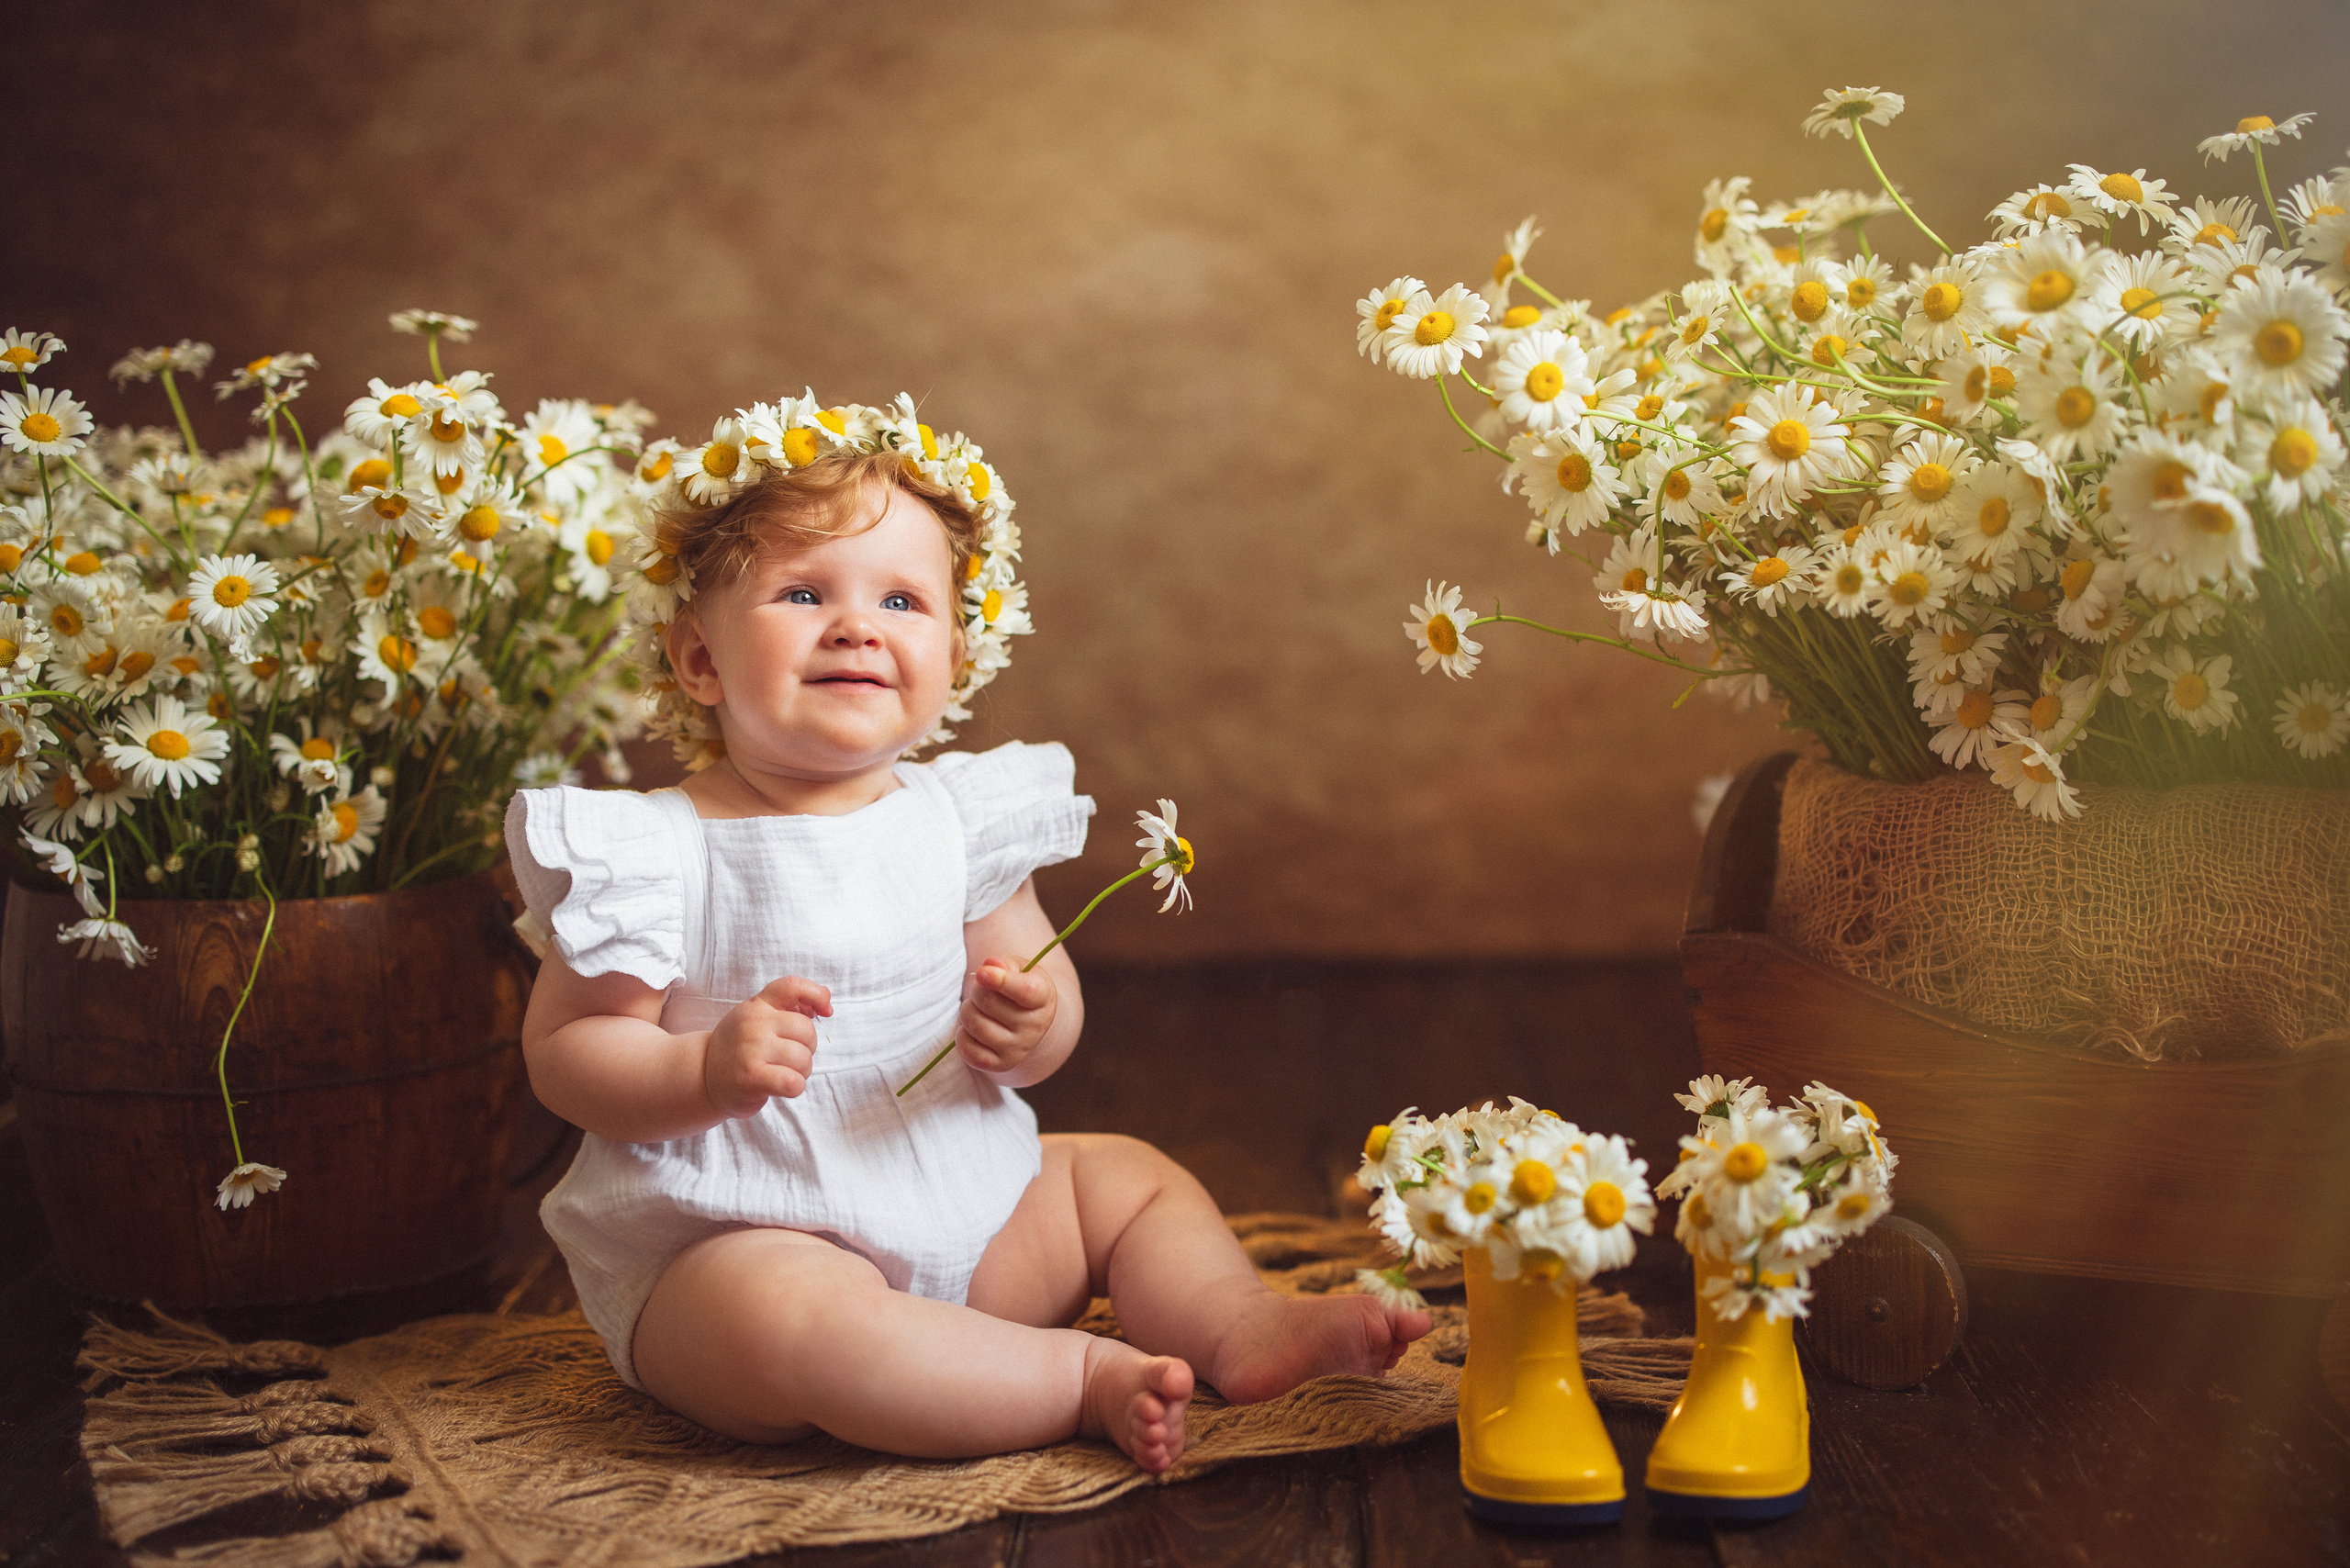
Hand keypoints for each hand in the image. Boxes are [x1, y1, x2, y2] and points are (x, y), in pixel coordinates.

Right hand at [704, 975, 831, 1116]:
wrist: (703, 1076)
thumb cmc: (740, 1046)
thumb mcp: (759, 1017)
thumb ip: (791, 1005)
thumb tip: (826, 996)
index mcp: (758, 1004)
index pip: (793, 986)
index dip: (817, 995)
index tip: (825, 1011)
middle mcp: (753, 1023)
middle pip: (807, 1031)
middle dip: (807, 1048)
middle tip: (787, 1058)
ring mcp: (751, 1049)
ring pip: (803, 1059)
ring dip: (801, 1071)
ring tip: (782, 1072)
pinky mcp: (751, 1078)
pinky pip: (793, 1082)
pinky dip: (794, 1087)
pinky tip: (781, 1086)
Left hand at [956, 959, 1057, 1073]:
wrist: (1028, 1022)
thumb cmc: (1019, 987)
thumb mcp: (1018, 969)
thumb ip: (1004, 964)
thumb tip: (990, 966)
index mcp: (1043, 997)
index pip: (1025, 991)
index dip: (1001, 981)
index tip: (981, 973)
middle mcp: (1035, 1026)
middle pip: (989, 1002)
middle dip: (976, 991)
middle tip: (980, 990)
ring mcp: (1020, 1049)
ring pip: (976, 1026)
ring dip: (966, 1012)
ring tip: (975, 1009)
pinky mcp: (1002, 1065)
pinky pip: (970, 1052)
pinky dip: (962, 1037)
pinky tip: (970, 1029)